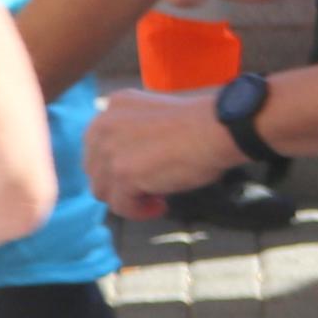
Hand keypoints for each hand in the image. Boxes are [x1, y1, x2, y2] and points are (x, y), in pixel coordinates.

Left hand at [86, 86, 248, 217]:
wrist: (221, 128)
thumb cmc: (204, 123)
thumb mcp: (158, 117)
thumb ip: (135, 132)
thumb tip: (130, 164)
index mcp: (113, 106)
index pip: (98, 145)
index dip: (118, 164)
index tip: (143, 172)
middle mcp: (103, 125)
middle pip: (95, 169)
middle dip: (120, 183)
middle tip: (151, 189)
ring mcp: (110, 151)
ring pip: (103, 190)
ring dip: (128, 199)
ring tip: (157, 199)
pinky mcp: (122, 174)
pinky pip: (120, 206)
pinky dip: (139, 211)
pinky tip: (160, 206)